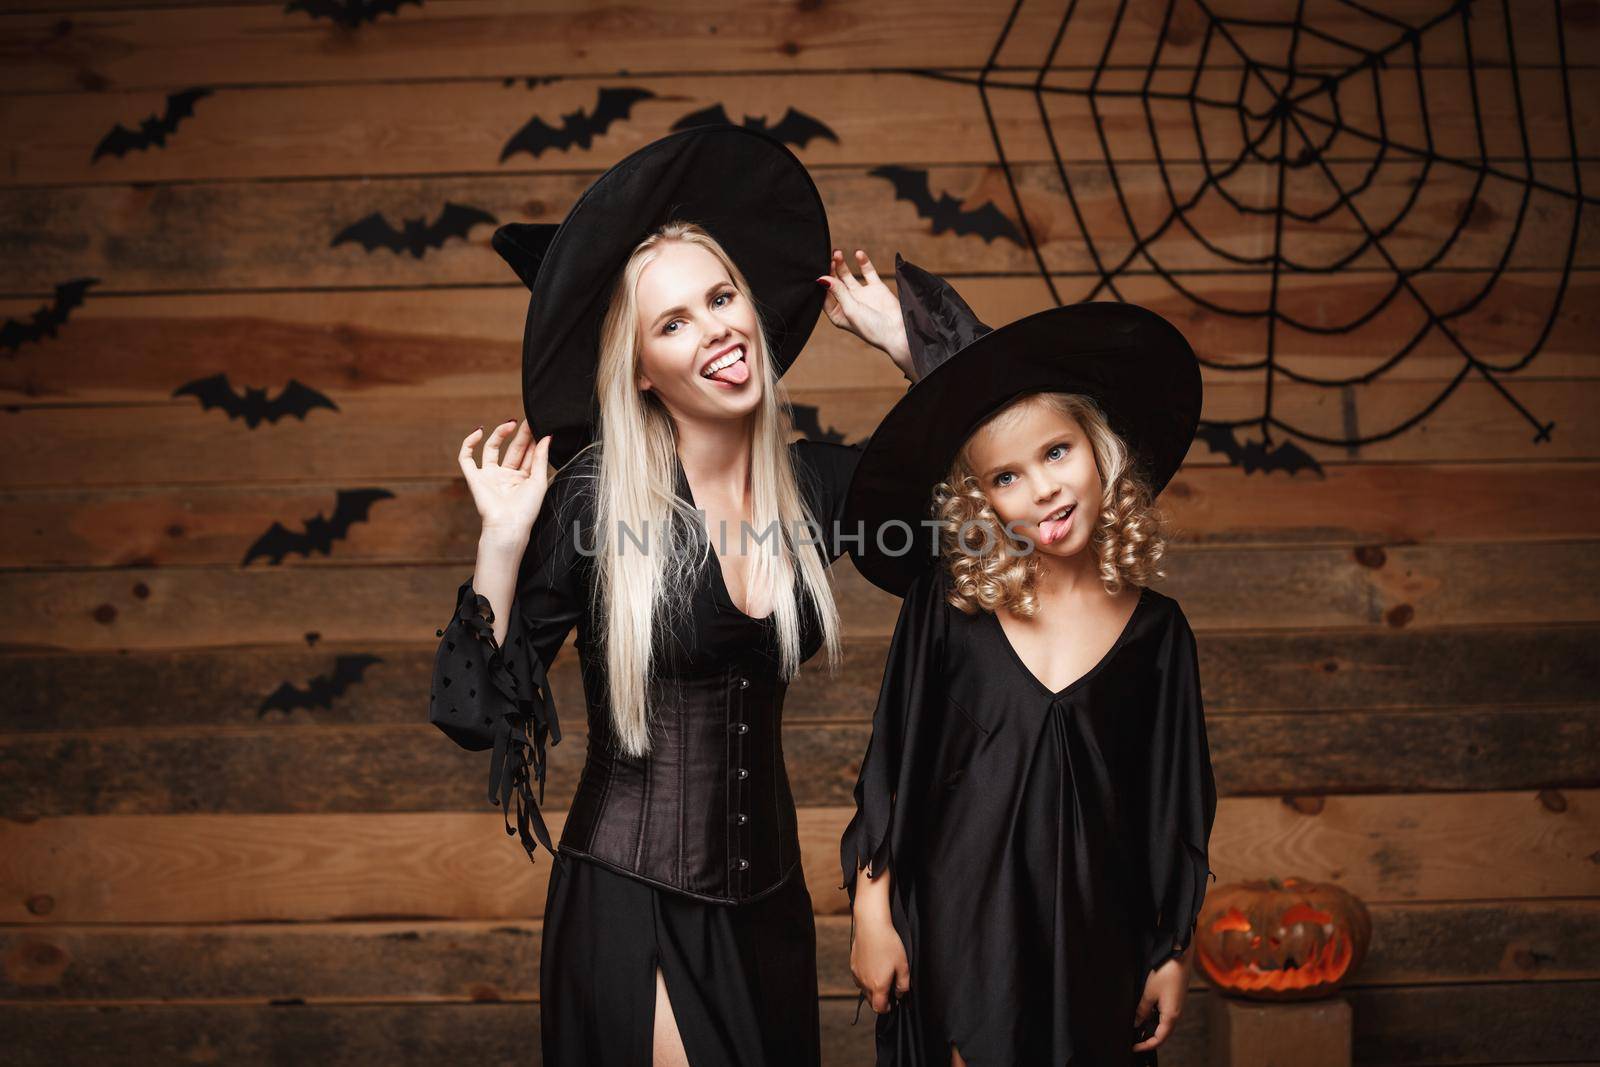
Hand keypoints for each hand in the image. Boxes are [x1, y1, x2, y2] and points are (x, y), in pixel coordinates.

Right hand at [457, 418, 553, 542]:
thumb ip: (541, 457)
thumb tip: (547, 437)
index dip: (532, 439)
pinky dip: (469, 443)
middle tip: (528, 421)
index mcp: (523, 478)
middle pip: (513, 449)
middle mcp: (506, 476)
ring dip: (499, 434)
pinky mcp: (474, 478)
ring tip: (510, 423)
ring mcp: (489, 476)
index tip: (539, 425)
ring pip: (491, 449)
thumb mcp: (539, 480)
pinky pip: (466, 458)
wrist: (509, 526)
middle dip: (520, 434)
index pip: (528, 453)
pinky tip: (479, 432)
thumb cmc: (526, 509)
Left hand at [817, 248, 914, 379]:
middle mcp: (848, 304)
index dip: (822, 284)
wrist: (898, 331)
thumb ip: (838, 292)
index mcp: (839, 314)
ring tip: (838, 253)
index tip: (820, 272)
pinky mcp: (876, 288)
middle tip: (831, 258)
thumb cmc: (871, 328)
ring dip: (842, 265)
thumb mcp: (850, 309)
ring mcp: (862, 295)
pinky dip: (863, 263)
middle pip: (835, 283)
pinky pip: (867, 272)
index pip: (825, 296)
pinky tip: (858, 253)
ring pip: (848, 276)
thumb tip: (822, 278)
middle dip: (831, 271)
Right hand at [850, 910, 910, 1014]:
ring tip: (882, 974)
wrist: (871, 926)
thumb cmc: (889, 944)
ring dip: (873, 988)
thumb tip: (900, 994)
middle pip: (871, 1001)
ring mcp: (857, 974)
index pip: (879, 1008)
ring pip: (864, 990)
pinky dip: (866, 978)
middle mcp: (865, 983)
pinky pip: (859, 978)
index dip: (888, 1008)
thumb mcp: (903, 966)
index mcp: (878, 986)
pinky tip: (874, 966)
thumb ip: (903, 985)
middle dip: (881, 999)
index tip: (893, 1002)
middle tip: (890, 987)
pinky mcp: (853, 965)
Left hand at [1132, 950, 1190, 1052]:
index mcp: (1171, 1015)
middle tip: (1134, 1039)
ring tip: (1136, 1026)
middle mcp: (1176, 1013)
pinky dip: (1153, 1017)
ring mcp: (1176, 1006)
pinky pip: (1164, 1013)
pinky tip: (1144, 1013)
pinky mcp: (1174, 998)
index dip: (1146, 1045)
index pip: (1159, 1038)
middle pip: (1162, 1032)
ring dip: (1150, 1026)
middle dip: (1148, 1037)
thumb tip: (1136, 1022)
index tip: (1135, 1047)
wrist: (1179, 955)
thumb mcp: (1149, 993)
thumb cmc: (1167, 972)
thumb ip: (1142, 1010)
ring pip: (1162, 1023)